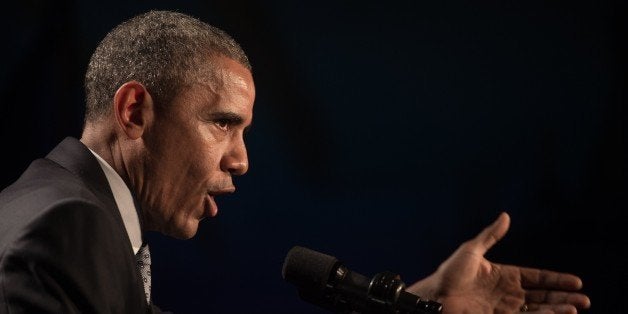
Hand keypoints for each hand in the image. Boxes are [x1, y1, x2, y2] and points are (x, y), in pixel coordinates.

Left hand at [406, 212, 590, 313]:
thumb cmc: (450, 272)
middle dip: (562, 297)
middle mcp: (506, 292)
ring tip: (576, 308)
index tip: (575, 281)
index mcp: (503, 274)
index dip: (555, 280)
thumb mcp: (472, 250)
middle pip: (541, 295)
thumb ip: (491, 235)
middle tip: (583, 299)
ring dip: (557, 309)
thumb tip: (506, 215)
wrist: (435, 295)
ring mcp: (504, 307)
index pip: (535, 277)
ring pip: (537, 309)